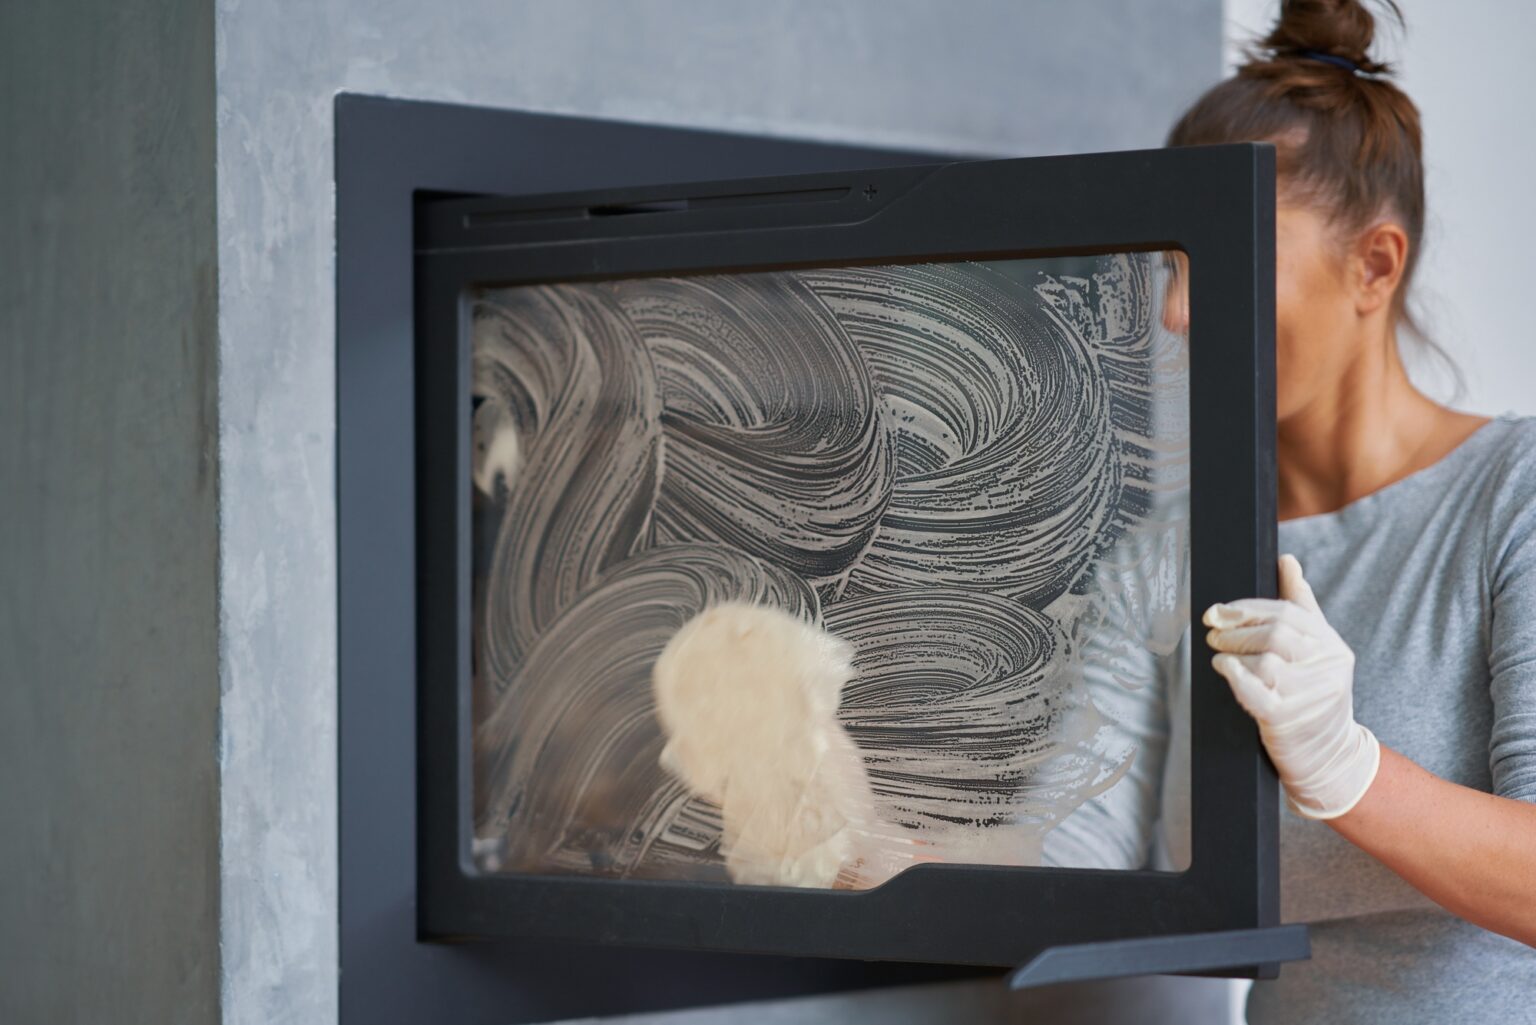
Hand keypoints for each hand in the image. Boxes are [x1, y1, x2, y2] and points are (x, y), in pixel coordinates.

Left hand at [1203, 554, 1380, 819]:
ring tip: (1218, 654)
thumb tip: (1287, 559)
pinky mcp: (1289, 721)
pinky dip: (1235, 676)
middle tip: (1212, 632)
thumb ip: (1301, 605)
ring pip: (1266, 661)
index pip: (1288, 613)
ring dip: (1232, 653)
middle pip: (1276, 634)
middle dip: (1236, 629)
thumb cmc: (1312, 695)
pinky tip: (1224, 669)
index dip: (1248, 607)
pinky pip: (1257, 692)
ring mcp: (1310, 696)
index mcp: (1332, 646)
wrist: (1328, 756)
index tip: (1217, 611)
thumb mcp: (1315, 650)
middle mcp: (1328, 668)